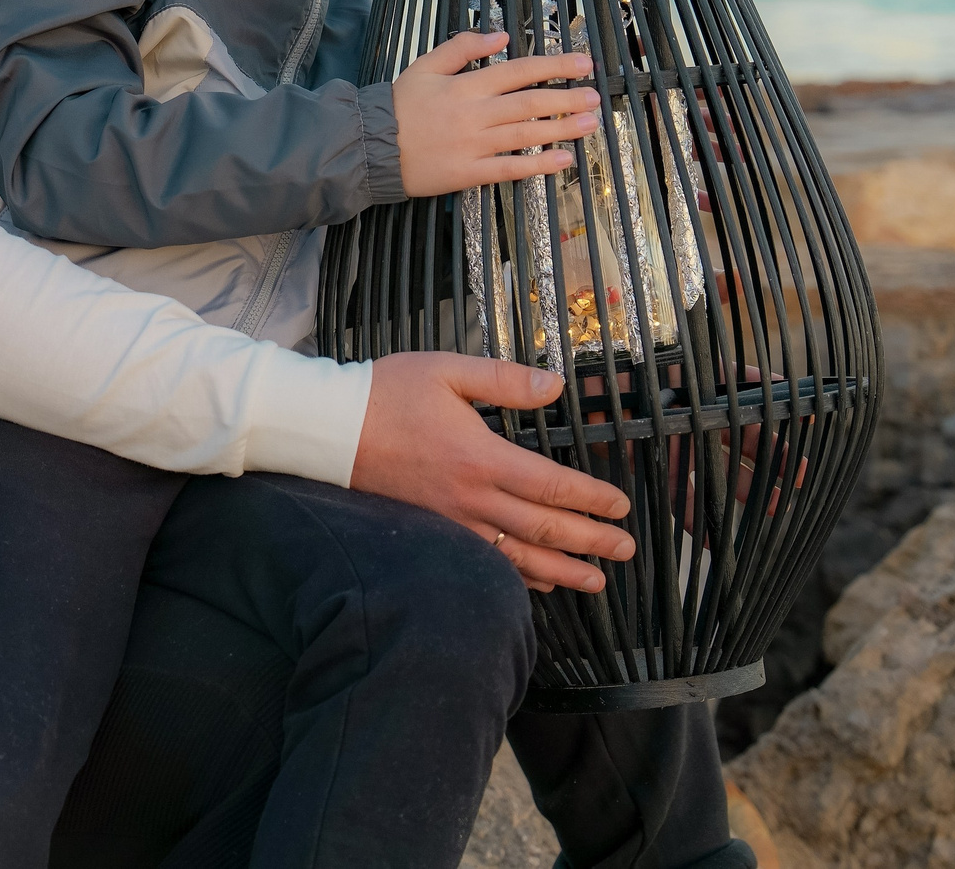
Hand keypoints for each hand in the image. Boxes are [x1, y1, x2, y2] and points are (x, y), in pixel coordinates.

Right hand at [351, 352, 634, 592]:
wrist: (329, 430)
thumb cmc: (386, 395)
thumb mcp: (447, 370)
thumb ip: (505, 379)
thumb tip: (555, 384)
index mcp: (482, 457)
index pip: (552, 487)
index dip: (592, 499)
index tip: (621, 506)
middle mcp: (471, 499)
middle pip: (544, 530)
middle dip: (591, 542)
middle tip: (625, 550)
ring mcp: (451, 523)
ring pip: (519, 558)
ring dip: (563, 571)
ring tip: (596, 581)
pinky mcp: (434, 534)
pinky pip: (486, 565)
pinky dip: (520, 579)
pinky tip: (541, 583)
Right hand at [392, 31, 601, 197]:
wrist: (370, 146)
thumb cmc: (398, 105)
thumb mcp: (425, 65)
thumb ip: (463, 48)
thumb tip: (501, 35)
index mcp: (466, 85)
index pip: (518, 71)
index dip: (553, 66)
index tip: (582, 63)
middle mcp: (474, 114)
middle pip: (529, 102)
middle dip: (566, 98)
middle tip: (596, 96)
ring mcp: (473, 145)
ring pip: (526, 134)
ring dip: (561, 128)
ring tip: (589, 123)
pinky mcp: (468, 172)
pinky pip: (509, 168)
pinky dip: (538, 165)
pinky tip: (563, 159)